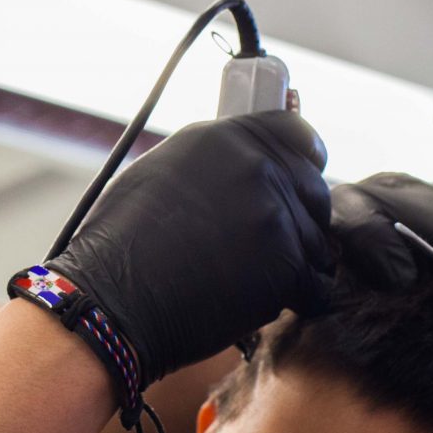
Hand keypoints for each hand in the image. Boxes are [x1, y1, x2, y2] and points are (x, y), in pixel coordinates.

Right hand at [45, 112, 332, 391]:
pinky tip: (266, 302)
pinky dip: (298, 298)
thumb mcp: (158, 175)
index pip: (294, 130)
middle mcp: (254, 167)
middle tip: (272, 244)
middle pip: (313, 188)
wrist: (113, 297)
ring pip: (318, 240)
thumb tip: (236, 173)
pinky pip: (316, 284)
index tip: (304, 172)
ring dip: (298, 262)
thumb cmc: (119, 246)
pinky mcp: (287, 265)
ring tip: (259, 279)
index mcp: (222, 138)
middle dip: (301, 217)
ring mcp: (275, 215)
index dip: (305, 155)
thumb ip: (211, 166)